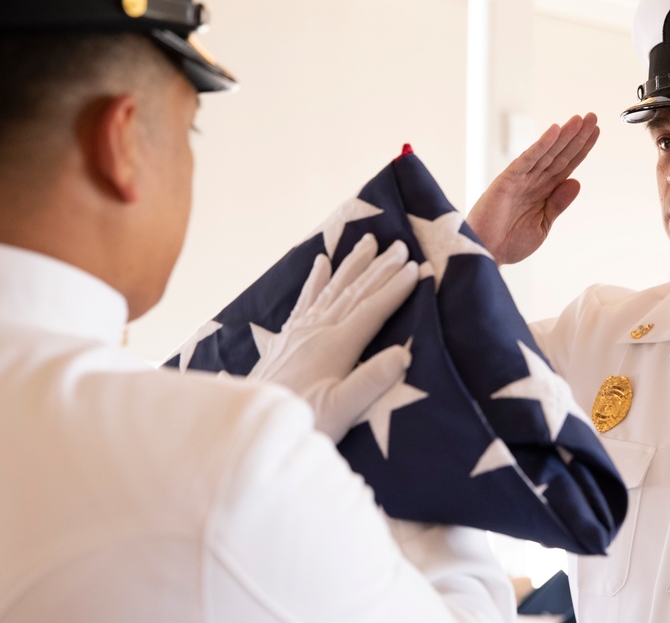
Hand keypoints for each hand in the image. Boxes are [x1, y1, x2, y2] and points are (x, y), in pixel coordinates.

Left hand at [247, 233, 418, 441]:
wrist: (252, 428)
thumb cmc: (303, 423)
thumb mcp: (341, 411)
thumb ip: (371, 381)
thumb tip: (404, 353)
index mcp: (336, 346)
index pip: (371, 310)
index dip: (395, 288)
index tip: (416, 267)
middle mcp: (317, 331)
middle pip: (354, 292)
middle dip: (380, 267)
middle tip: (400, 245)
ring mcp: (299, 332)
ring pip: (332, 289)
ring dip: (353, 265)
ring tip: (367, 241)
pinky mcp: (286, 338)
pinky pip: (304, 300)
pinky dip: (315, 279)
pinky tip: (320, 262)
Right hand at [466, 112, 598, 264]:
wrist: (486, 254)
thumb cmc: (510, 243)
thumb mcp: (542, 225)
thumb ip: (558, 204)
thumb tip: (576, 182)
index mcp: (544, 192)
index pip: (567, 166)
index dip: (581, 149)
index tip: (596, 132)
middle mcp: (534, 181)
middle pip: (560, 154)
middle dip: (577, 136)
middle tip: (593, 116)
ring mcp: (521, 179)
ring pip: (547, 153)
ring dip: (564, 135)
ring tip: (580, 119)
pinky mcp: (508, 179)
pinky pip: (528, 159)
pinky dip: (541, 145)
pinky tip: (554, 131)